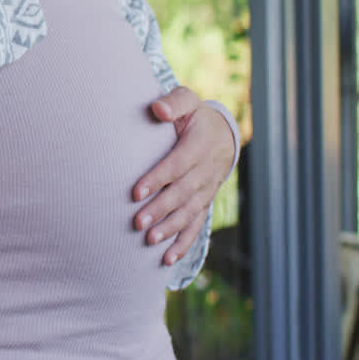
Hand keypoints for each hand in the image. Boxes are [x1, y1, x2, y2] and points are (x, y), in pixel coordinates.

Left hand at [132, 86, 234, 265]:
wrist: (223, 134)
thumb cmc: (194, 116)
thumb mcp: (187, 100)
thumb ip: (173, 103)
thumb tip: (157, 109)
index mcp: (200, 145)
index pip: (178, 164)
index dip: (158, 178)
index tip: (136, 192)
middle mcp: (206, 170)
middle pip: (182, 193)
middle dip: (161, 209)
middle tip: (138, 223)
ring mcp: (207, 190)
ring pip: (189, 212)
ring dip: (170, 228)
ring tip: (149, 240)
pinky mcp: (204, 202)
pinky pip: (196, 225)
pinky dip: (184, 243)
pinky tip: (167, 259)